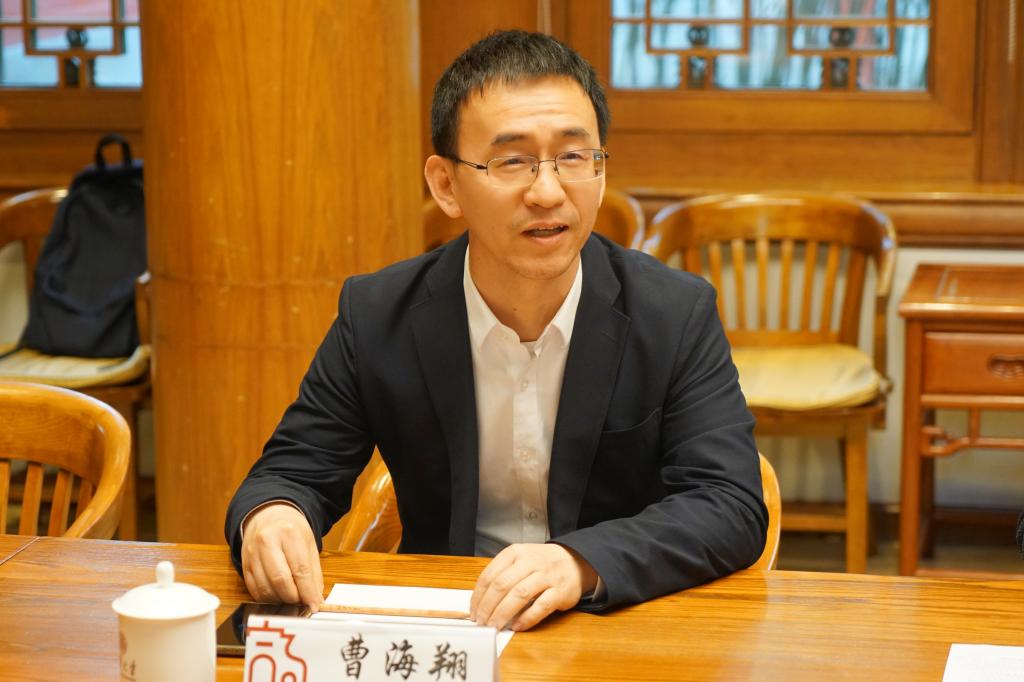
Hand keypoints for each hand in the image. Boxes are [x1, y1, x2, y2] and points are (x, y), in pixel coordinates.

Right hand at [241, 503, 323, 611]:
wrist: (267, 515)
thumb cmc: (291, 530)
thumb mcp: (309, 543)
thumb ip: (314, 572)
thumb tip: (316, 599)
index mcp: (289, 533)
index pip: (300, 569)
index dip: (308, 592)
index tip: (314, 605)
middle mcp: (267, 541)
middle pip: (280, 579)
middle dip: (293, 598)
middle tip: (302, 603)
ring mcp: (252, 553)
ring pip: (265, 588)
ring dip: (280, 600)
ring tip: (291, 600)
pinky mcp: (244, 564)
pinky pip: (254, 589)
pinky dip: (267, 599)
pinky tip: (277, 597)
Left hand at [470, 543, 597, 630]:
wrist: (575, 561)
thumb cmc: (542, 564)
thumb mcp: (520, 559)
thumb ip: (502, 575)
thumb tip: (481, 602)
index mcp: (516, 552)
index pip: (490, 575)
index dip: (478, 596)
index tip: (473, 611)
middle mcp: (531, 561)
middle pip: (502, 585)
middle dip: (488, 607)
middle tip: (482, 622)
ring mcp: (547, 576)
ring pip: (520, 595)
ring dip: (503, 613)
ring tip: (495, 626)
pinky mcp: (561, 591)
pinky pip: (541, 607)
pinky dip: (526, 618)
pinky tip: (517, 626)